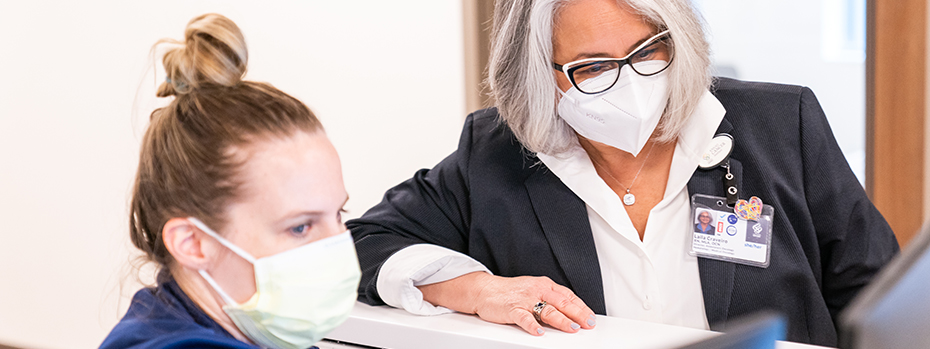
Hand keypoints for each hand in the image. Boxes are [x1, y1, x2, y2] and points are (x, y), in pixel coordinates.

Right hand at [418, 272, 596, 335]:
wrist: (485, 290)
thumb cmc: (511, 292)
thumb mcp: (535, 290)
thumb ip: (551, 300)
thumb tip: (570, 314)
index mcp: (545, 285)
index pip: (568, 296)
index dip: (581, 307)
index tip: (591, 318)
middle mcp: (537, 290)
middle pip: (561, 302)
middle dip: (577, 314)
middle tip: (587, 324)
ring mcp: (525, 299)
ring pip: (546, 310)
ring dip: (561, 320)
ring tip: (571, 328)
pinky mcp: (512, 309)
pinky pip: (524, 318)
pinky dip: (532, 326)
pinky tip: (539, 332)